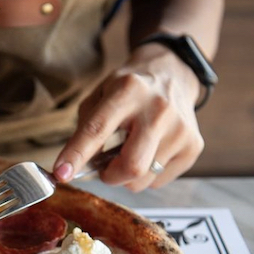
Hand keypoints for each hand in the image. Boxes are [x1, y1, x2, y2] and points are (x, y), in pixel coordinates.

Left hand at [53, 43, 203, 190]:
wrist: (173, 72)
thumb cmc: (129, 89)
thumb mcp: (101, 96)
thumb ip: (85, 129)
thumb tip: (75, 167)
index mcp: (128, 91)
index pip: (97, 130)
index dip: (76, 155)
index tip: (60, 174)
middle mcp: (158, 110)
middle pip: (131, 166)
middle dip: (110, 176)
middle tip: (104, 167)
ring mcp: (180, 129)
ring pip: (143, 180)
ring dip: (127, 175)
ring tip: (130, 150)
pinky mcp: (193, 146)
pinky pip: (158, 181)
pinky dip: (146, 174)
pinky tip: (150, 150)